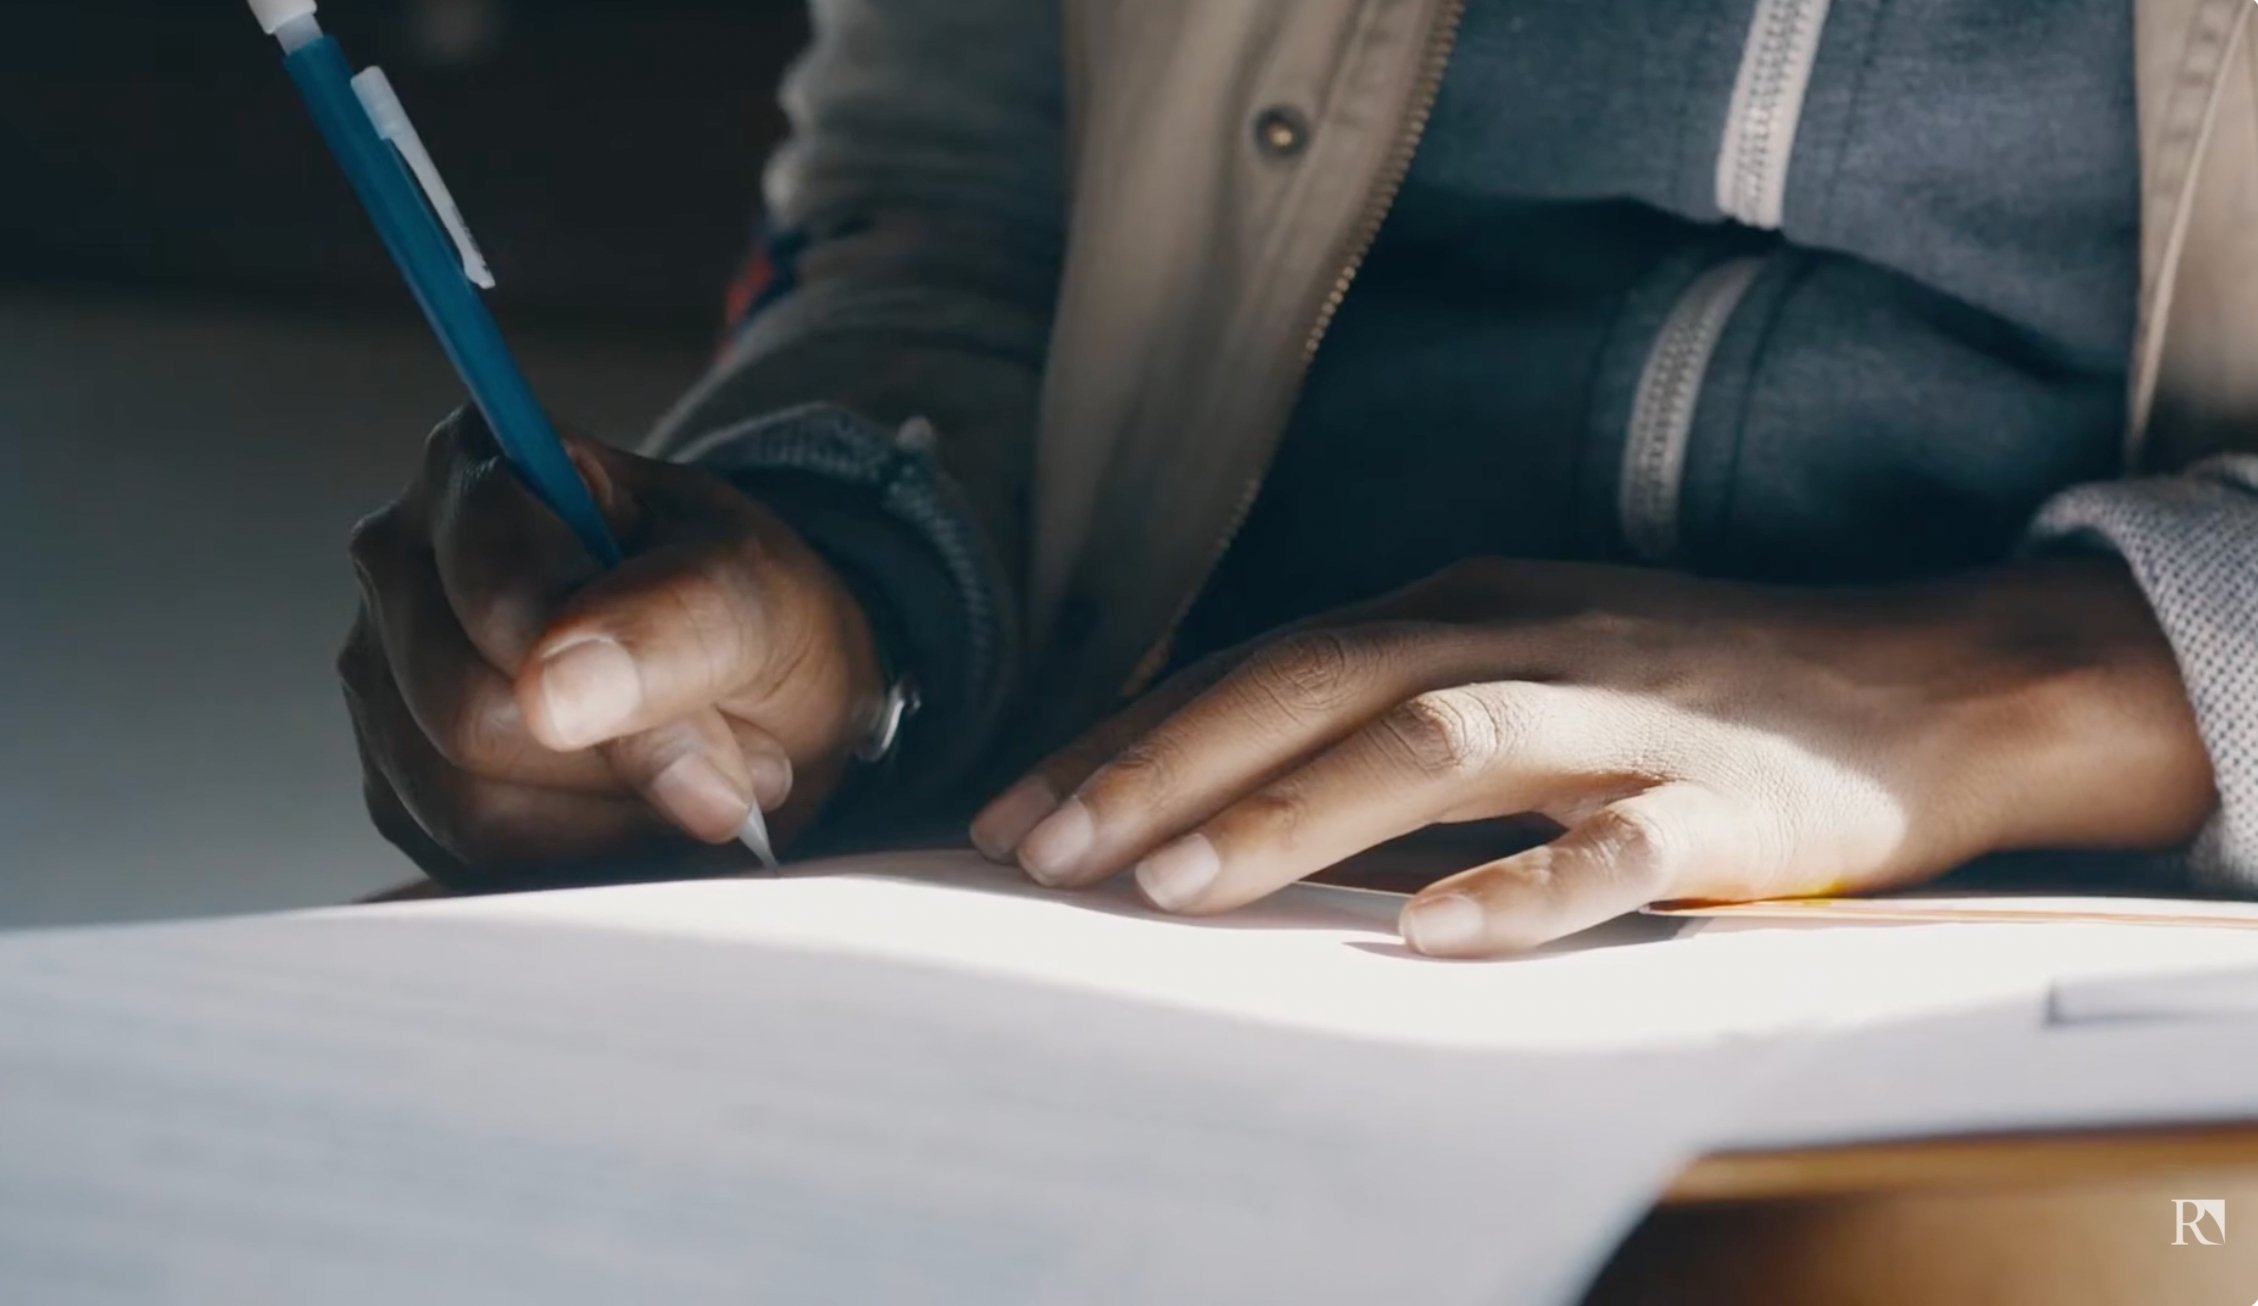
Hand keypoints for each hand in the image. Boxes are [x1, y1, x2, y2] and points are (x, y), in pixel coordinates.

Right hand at [339, 409, 881, 888]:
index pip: (498, 588)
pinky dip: (582, 853)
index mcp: (478, 468)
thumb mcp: (758, 597)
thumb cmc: (748, 616)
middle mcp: (402, 563)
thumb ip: (672, 624)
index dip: (609, 670)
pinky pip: (471, 860)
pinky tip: (639, 808)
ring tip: (694, 769)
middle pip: (466, 709)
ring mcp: (384, 679)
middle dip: (623, 753)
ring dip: (610, 810)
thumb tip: (554, 692)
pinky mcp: (398, 785)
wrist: (757, 695)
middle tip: (730, 745)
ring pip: (465, 800)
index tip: (717, 713)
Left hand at [972, 557, 2213, 955]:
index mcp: (1452, 610)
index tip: (1011, 811)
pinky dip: (1523, 886)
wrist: (1915, 681)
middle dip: (1163, 768)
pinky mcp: (1726, 801)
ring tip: (1172, 886)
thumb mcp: (1509, 664)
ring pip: (1432, 745)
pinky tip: (1433, 937)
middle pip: (1311, 687)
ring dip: (1291, 812)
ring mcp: (1619, 713)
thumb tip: (1210, 789)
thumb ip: (1376, 711)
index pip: (1256, 668)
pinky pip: (1617, 845)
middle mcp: (1516, 640)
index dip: (1129, 736)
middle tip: (1041, 853)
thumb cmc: (1674, 687)